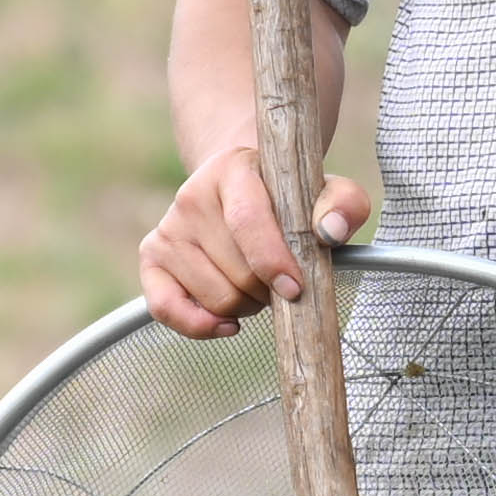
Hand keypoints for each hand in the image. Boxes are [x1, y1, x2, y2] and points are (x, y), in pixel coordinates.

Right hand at [139, 144, 366, 339]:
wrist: (241, 187)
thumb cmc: (289, 198)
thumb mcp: (325, 191)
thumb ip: (344, 205)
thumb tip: (331, 232)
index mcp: (233, 169)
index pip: (247, 220)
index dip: (272, 261)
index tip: (295, 288)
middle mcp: (192, 195)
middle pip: (237, 272)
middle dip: (268, 290)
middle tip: (281, 281)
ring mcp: (168, 227)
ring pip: (214, 297)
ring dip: (246, 307)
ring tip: (256, 286)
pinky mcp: (151, 256)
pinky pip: (166, 308)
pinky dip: (200, 326)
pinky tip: (227, 322)